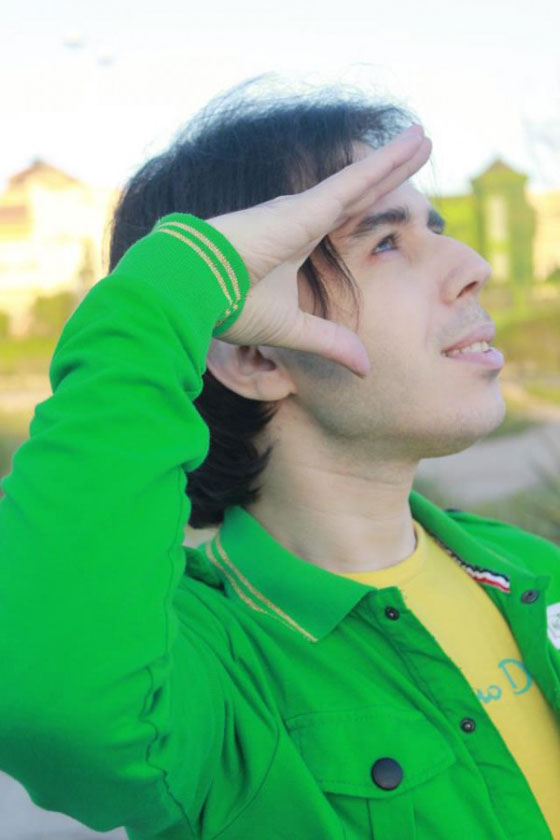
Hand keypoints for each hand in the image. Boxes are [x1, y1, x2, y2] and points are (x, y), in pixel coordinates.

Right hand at [209, 125, 431, 377]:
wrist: (191, 291)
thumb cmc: (228, 306)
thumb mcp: (291, 330)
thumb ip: (329, 342)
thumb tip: (364, 368)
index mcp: (296, 243)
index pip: (344, 221)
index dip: (370, 207)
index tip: (395, 201)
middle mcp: (301, 219)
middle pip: (359, 193)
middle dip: (390, 172)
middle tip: (421, 148)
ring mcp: (303, 210)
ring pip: (362, 180)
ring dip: (394, 159)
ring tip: (423, 136)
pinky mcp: (304, 208)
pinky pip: (356, 181)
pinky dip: (386, 162)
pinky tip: (411, 144)